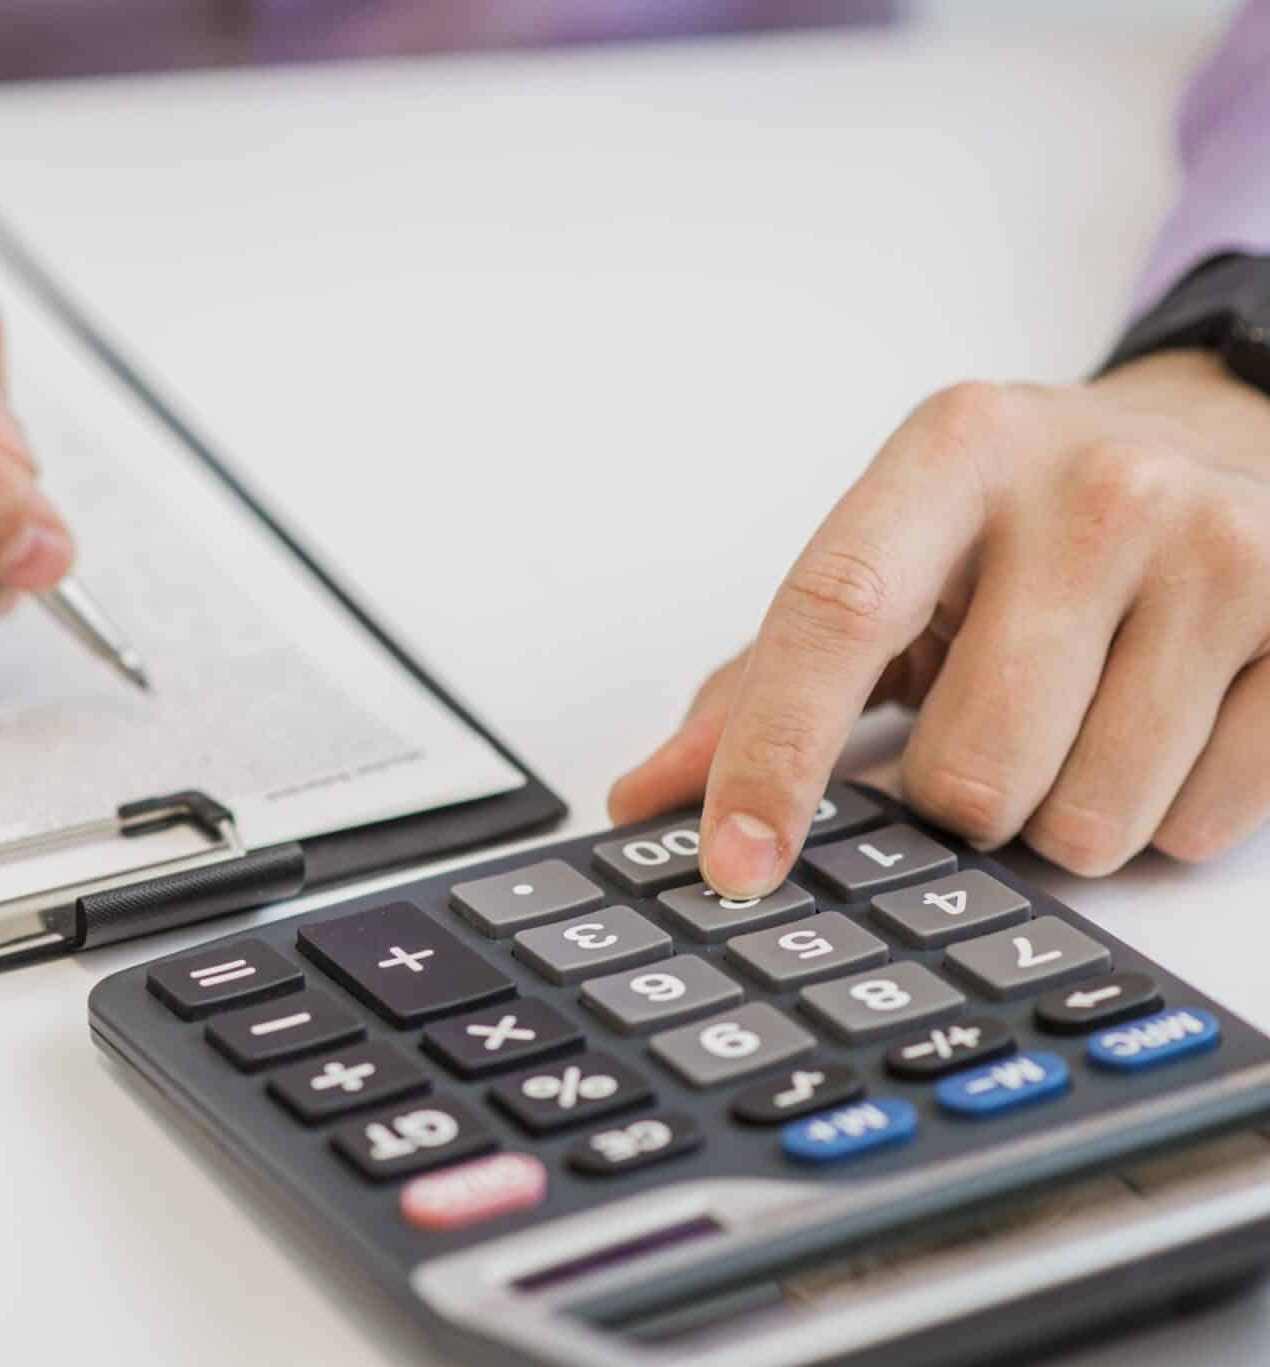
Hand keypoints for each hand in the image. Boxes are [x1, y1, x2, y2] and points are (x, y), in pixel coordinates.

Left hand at [609, 351, 1269, 891]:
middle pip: (970, 771)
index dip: (771, 756)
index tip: (731, 862)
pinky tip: (1169, 720)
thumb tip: (648, 797)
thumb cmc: (1035, 509)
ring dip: (1063, 814)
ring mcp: (1222, 554)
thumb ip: (766, 676)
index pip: (834, 617)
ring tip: (1084, 714)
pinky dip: (1165, 812)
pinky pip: (1203, 823)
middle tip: (988, 726)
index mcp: (953, 455)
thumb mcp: (898, 550)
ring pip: (1087, 820)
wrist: (1232, 427)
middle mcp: (1092, 491)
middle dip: (958, 797)